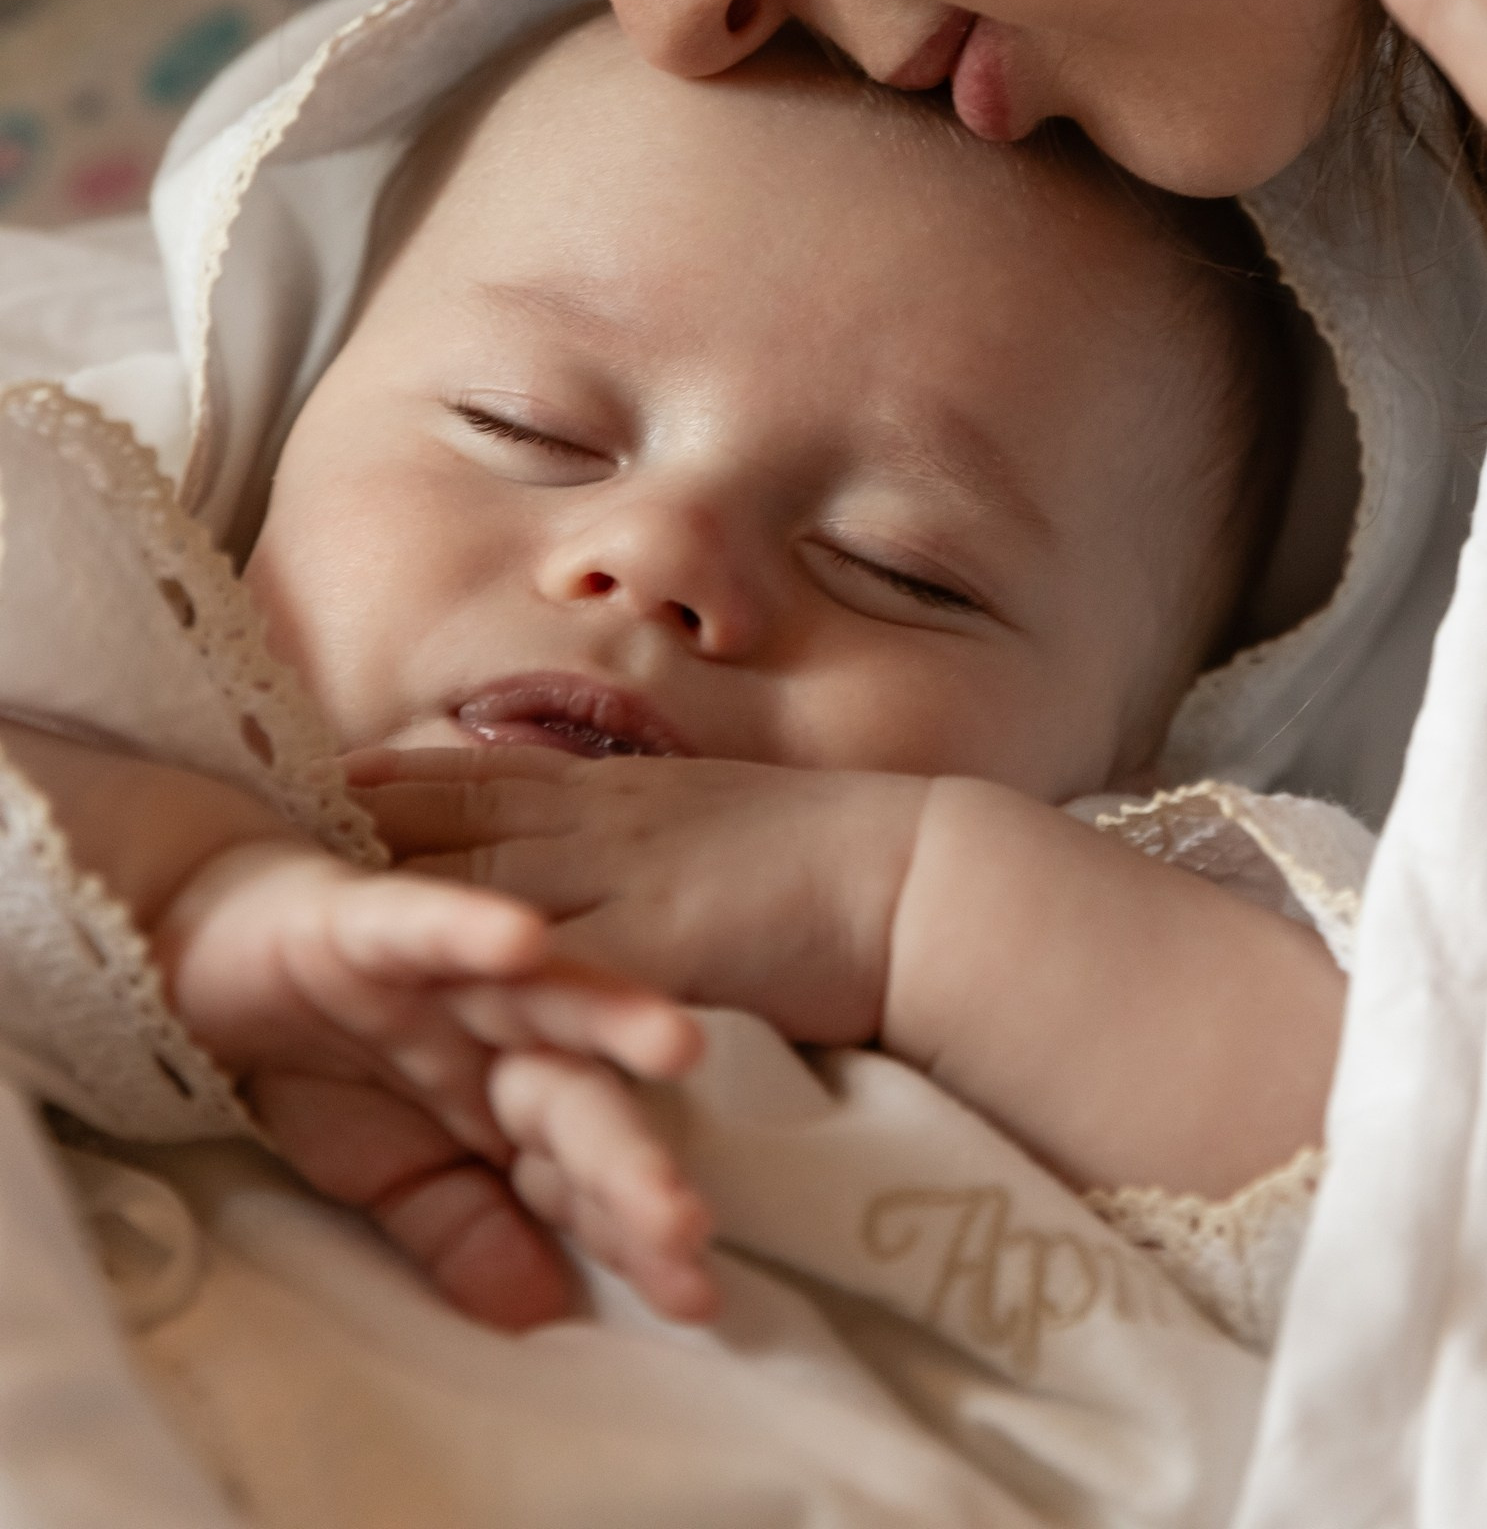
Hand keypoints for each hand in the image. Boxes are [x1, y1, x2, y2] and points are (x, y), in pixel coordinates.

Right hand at [156, 839, 714, 1329]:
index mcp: (516, 1102)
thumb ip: (462, 1235)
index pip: (585, 1178)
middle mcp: (506, 1034)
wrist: (219, 961)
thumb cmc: (328, 1067)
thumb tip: (542, 1315)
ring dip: (608, 1017)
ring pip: (543, 997)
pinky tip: (523, 941)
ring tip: (677, 1044)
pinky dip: (471, 929)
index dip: (632, 1235)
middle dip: (632, 1162)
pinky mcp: (379, 921)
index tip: (691, 1299)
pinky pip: (429, 924)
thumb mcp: (386, 1178)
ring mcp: (454, 974)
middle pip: (583, 1100)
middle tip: (685, 1225)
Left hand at [361, 755, 1345, 1199]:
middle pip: (461, 822)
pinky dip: (484, 979)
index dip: (402, 778)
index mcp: (630, 793)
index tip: (323, 774)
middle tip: (272, 840)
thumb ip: (661, 834)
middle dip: (366, 829)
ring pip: (486, 890)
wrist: (925, 881)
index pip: (492, 776)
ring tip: (308, 921)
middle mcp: (612, 824)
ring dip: (398, 904)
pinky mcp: (656, 953)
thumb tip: (625, 847)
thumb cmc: (841, 860)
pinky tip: (417, 1003)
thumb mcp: (728, 820)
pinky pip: (552, 972)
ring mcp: (631, 884)